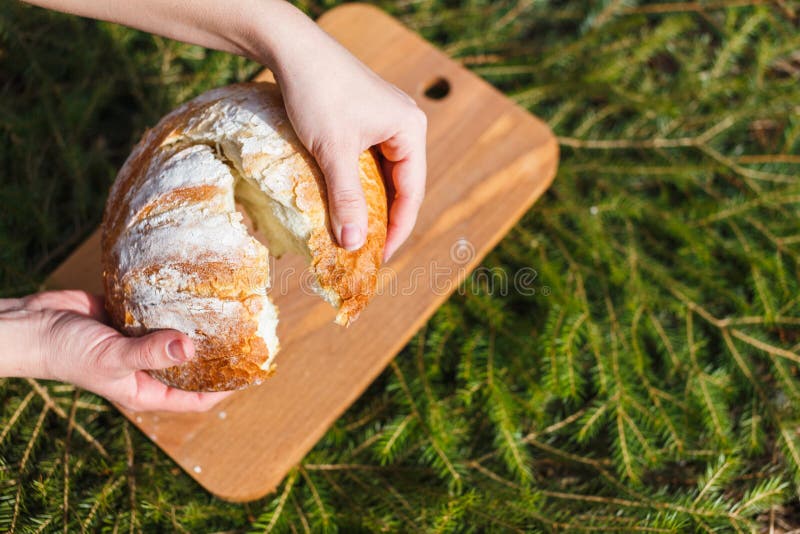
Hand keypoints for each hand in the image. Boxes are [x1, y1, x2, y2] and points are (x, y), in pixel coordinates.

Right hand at [0, 290, 231, 411]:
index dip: (224, 388)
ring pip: (180, 335)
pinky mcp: (134, 318)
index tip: (250, 371)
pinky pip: (163, 312)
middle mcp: (149, 367)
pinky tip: (198, 290)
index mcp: (146, 390)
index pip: (196, 397)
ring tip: (231, 308)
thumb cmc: (67, 352)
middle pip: (193, 365)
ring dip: (200, 325)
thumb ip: (149, 353)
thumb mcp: (111, 358)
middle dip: (217, 353)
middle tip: (247, 333)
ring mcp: (142, 341)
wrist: (33, 324)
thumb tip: (190, 349)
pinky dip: (177, 304)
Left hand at [266, 19, 427, 258]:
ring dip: (370, 202)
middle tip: (367, 250)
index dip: (398, 229)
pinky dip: (358, 183)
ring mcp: (385, 120)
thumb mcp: (333, 152)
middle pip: (402, 185)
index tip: (380, 257)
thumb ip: (346, 199)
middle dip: (385, 219)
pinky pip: (368, 160)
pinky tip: (342, 200)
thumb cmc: (318, 94)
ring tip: (355, 231)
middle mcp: (405, 125)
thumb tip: (354, 245)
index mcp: (410, 130)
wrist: (291, 47)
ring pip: (383, 174)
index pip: (412, 193)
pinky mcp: (365, 118)